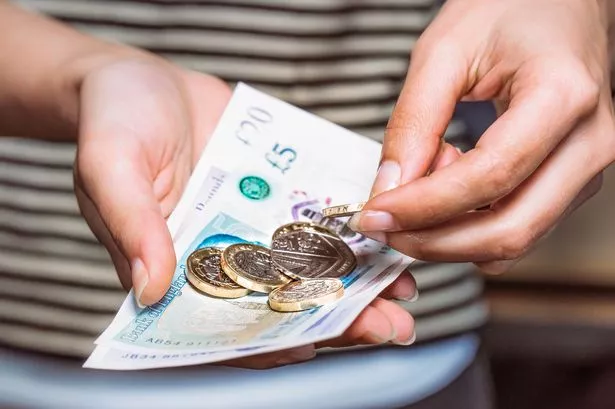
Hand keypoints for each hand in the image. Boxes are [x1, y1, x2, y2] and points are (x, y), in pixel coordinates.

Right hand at [73, 57, 415, 368]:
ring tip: (401, 288)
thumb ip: (132, 225)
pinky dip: (348, 232)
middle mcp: (216, 256)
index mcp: (172, 268)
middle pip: (277, 301)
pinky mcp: (272, 195)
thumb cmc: (113, 119)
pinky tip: (386, 238)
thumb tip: (150, 289)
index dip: (266, 343)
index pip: (221, 325)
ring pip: (305, 266)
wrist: (140, 78)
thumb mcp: (111, 166)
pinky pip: (313, 219)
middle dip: (333, 318)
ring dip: (354, 282)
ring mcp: (249, 227)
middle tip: (387, 324)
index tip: (314, 346)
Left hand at [349, 0, 614, 272]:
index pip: (489, 176)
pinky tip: (449, 188)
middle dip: (434, 241)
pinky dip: (473, 225)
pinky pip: (520, 227)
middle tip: (385, 227)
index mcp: (562, 96)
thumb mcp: (444, 51)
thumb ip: (414, 122)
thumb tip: (390, 189)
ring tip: (422, 183)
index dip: (423, 206)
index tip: (376, 214)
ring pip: (515, 239)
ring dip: (452, 235)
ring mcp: (586, 167)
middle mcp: (589, 141)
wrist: (558, 3)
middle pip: (510, 228)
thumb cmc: (510, 9)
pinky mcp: (571, 181)